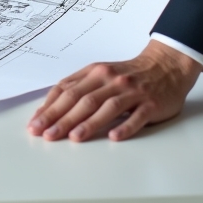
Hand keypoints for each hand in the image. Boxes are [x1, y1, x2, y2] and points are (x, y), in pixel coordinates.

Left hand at [27, 40, 202, 142]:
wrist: (166, 65)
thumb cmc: (130, 74)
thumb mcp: (102, 73)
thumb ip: (80, 86)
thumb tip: (52, 106)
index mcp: (96, 72)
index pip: (67, 89)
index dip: (50, 106)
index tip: (36, 122)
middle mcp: (111, 80)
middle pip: (83, 99)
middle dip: (62, 118)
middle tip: (46, 134)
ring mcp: (132, 92)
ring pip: (107, 107)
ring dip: (89, 123)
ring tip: (74, 137)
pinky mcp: (150, 104)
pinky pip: (136, 116)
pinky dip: (125, 126)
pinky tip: (113, 137)